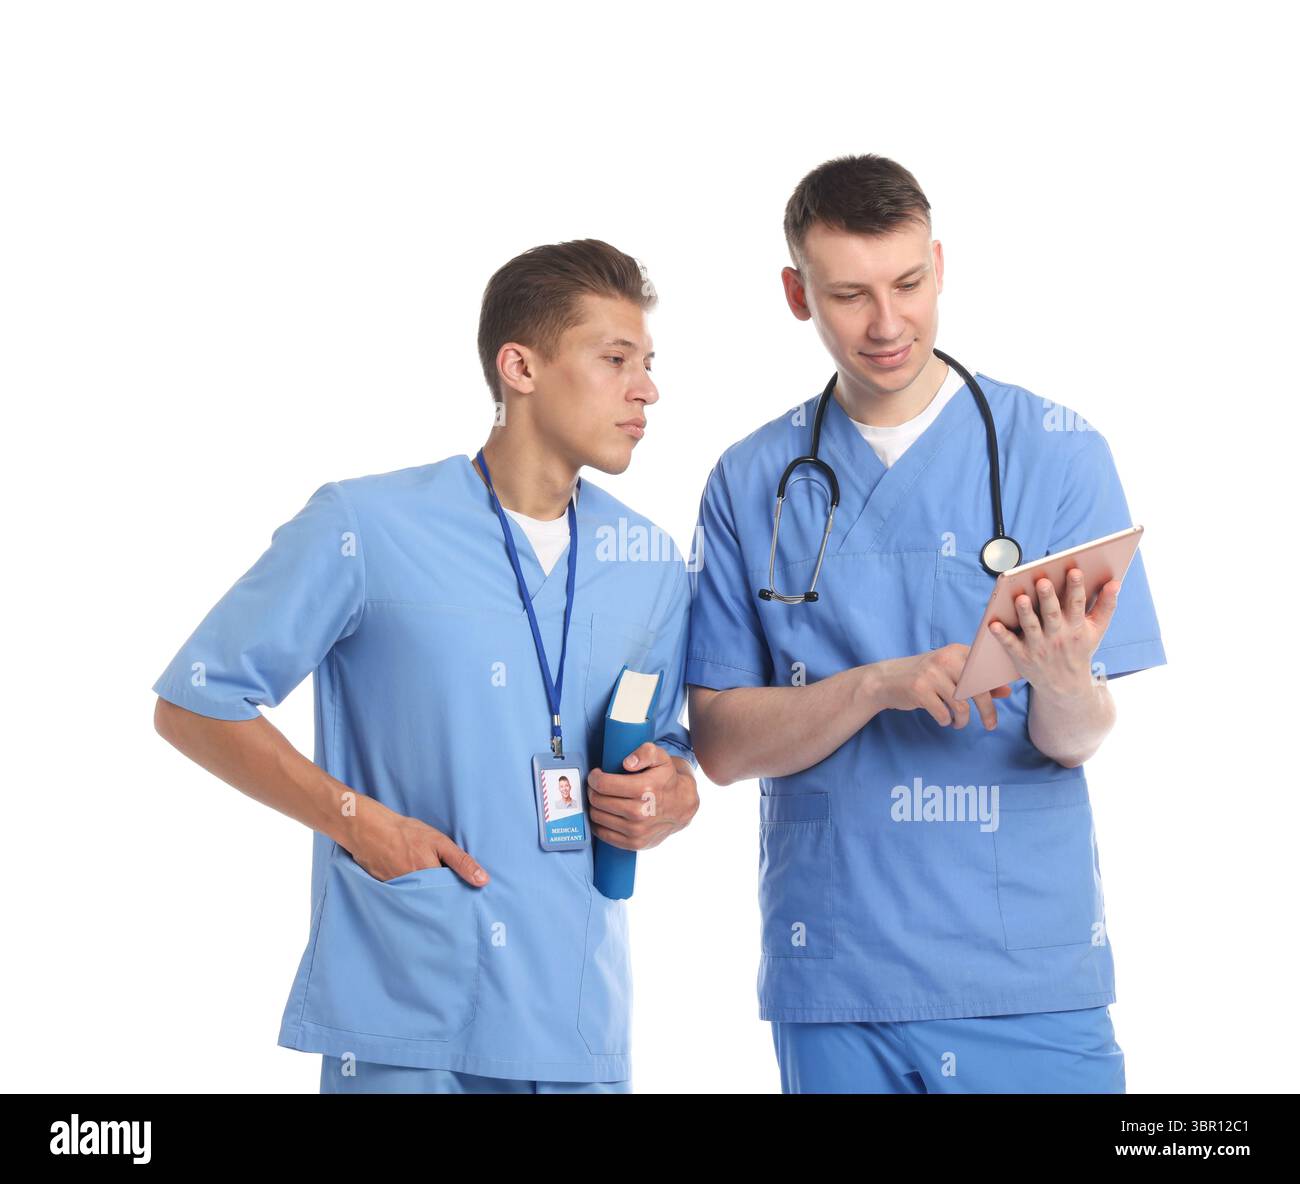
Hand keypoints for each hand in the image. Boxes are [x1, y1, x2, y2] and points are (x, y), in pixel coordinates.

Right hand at [348, 795, 488, 886]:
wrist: (369, 829)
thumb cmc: (406, 833)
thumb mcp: (439, 842)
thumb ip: (462, 862)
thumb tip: (483, 881)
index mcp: (430, 879)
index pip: (450, 896)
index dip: (456, 894)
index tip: (463, 896)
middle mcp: (414, 891)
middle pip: (434, 902)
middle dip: (441, 899)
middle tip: (443, 890)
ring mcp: (398, 893)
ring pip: (418, 900)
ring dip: (424, 897)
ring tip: (425, 885)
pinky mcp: (385, 892)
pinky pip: (402, 898)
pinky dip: (408, 894)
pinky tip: (408, 882)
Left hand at [586, 743, 698, 850]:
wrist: (681, 807)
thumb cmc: (666, 780)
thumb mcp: (661, 758)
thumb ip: (646, 752)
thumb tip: (627, 763)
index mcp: (645, 789)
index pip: (603, 784)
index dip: (594, 778)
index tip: (596, 775)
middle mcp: (640, 812)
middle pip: (598, 800)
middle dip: (592, 791)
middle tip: (597, 786)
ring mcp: (637, 831)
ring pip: (597, 817)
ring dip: (594, 806)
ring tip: (601, 798)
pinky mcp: (634, 844)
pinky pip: (603, 834)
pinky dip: (598, 823)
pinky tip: (604, 814)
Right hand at [871, 643, 1011, 728]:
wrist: (887, 680)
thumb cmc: (925, 677)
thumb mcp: (951, 674)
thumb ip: (978, 680)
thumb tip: (1007, 691)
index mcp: (957, 652)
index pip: (986, 668)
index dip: (997, 685)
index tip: (1001, 698)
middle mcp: (945, 659)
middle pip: (978, 688)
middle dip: (987, 711)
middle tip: (991, 725)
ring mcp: (931, 674)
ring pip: (961, 705)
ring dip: (963, 719)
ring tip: (959, 723)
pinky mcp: (919, 689)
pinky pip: (943, 713)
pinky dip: (946, 721)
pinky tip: (944, 720)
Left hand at [989, 567, 1117, 694]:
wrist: (1066, 687)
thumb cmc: (1079, 650)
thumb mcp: (1097, 631)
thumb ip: (1106, 606)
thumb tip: (1115, 582)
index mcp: (1076, 627)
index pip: (1076, 604)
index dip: (1076, 588)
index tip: (1075, 571)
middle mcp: (1057, 636)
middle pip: (1052, 614)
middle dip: (1048, 597)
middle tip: (1042, 581)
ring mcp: (1039, 646)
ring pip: (1031, 626)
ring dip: (1025, 613)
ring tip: (1020, 598)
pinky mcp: (1022, 656)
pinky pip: (1010, 644)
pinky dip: (1002, 635)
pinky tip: (993, 624)